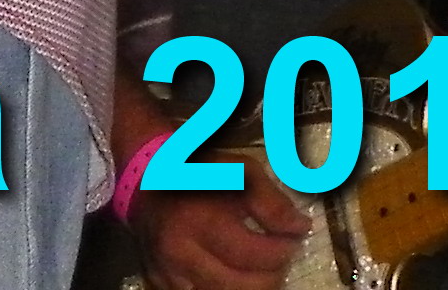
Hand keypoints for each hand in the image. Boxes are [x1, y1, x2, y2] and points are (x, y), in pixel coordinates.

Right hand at [131, 183, 309, 289]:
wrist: (147, 177)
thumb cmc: (200, 170)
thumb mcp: (240, 171)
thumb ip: (271, 202)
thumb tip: (300, 229)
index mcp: (199, 219)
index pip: (256, 254)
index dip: (284, 249)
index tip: (294, 237)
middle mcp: (181, 252)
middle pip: (243, 286)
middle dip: (272, 274)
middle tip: (279, 257)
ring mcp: (168, 273)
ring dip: (252, 288)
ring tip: (261, 269)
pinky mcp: (161, 284)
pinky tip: (236, 277)